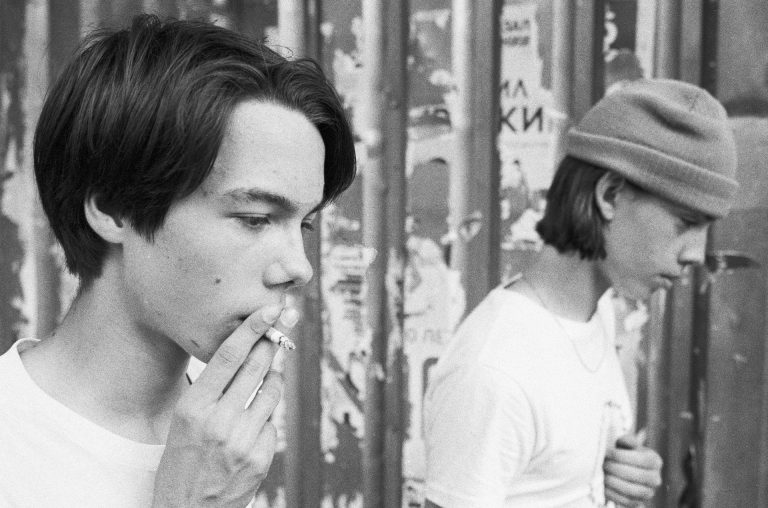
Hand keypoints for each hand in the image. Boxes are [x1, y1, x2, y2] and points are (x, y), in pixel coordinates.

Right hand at [152, 304, 295, 507]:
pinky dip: (266, 417)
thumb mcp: (183, 422)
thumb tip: (244, 359)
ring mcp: (243, 439)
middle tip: (281, 326)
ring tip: (266, 377)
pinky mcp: (261, 456)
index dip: (251, 329)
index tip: (268, 310)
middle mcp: (220, 420)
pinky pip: (273, 422)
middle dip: (271, 343)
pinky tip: (253, 425)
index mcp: (194, 408)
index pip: (227, 357)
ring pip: (272, 391)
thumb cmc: (181, 464)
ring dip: (273, 379)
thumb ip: (212, 392)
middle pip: (256, 367)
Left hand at [604, 431, 662, 506]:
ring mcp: (648, 493)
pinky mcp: (638, 502)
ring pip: (630, 490)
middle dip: (614, 468)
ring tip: (603, 473)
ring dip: (612, 481)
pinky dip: (612, 493)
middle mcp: (655, 479)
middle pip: (633, 475)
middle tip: (603, 463)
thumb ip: (627, 441)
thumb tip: (623, 442)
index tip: (607, 452)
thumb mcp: (628, 444)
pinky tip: (604, 484)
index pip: (639, 459)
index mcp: (655, 461)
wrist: (630, 470)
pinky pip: (624, 501)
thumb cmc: (627, 454)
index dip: (620, 455)